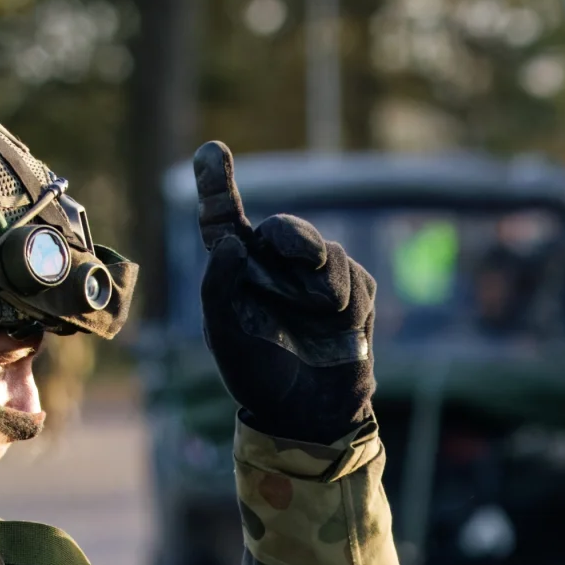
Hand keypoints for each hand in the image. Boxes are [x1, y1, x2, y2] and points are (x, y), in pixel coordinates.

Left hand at [193, 141, 374, 440]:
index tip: (210, 150)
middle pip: (284, 229)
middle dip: (294, 237)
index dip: (217, 181)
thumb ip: (217, 288)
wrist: (309, 414)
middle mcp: (275, 265)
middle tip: (299, 254)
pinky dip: (344, 305)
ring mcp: (317, 276)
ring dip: (321, 287)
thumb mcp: (223, 337)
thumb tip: (231, 241)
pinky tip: (337, 330)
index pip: (225, 217)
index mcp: (237, 270)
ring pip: (325, 254)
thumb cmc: (258, 376)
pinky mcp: (354, 291)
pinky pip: (352, 279)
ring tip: (315, 320)